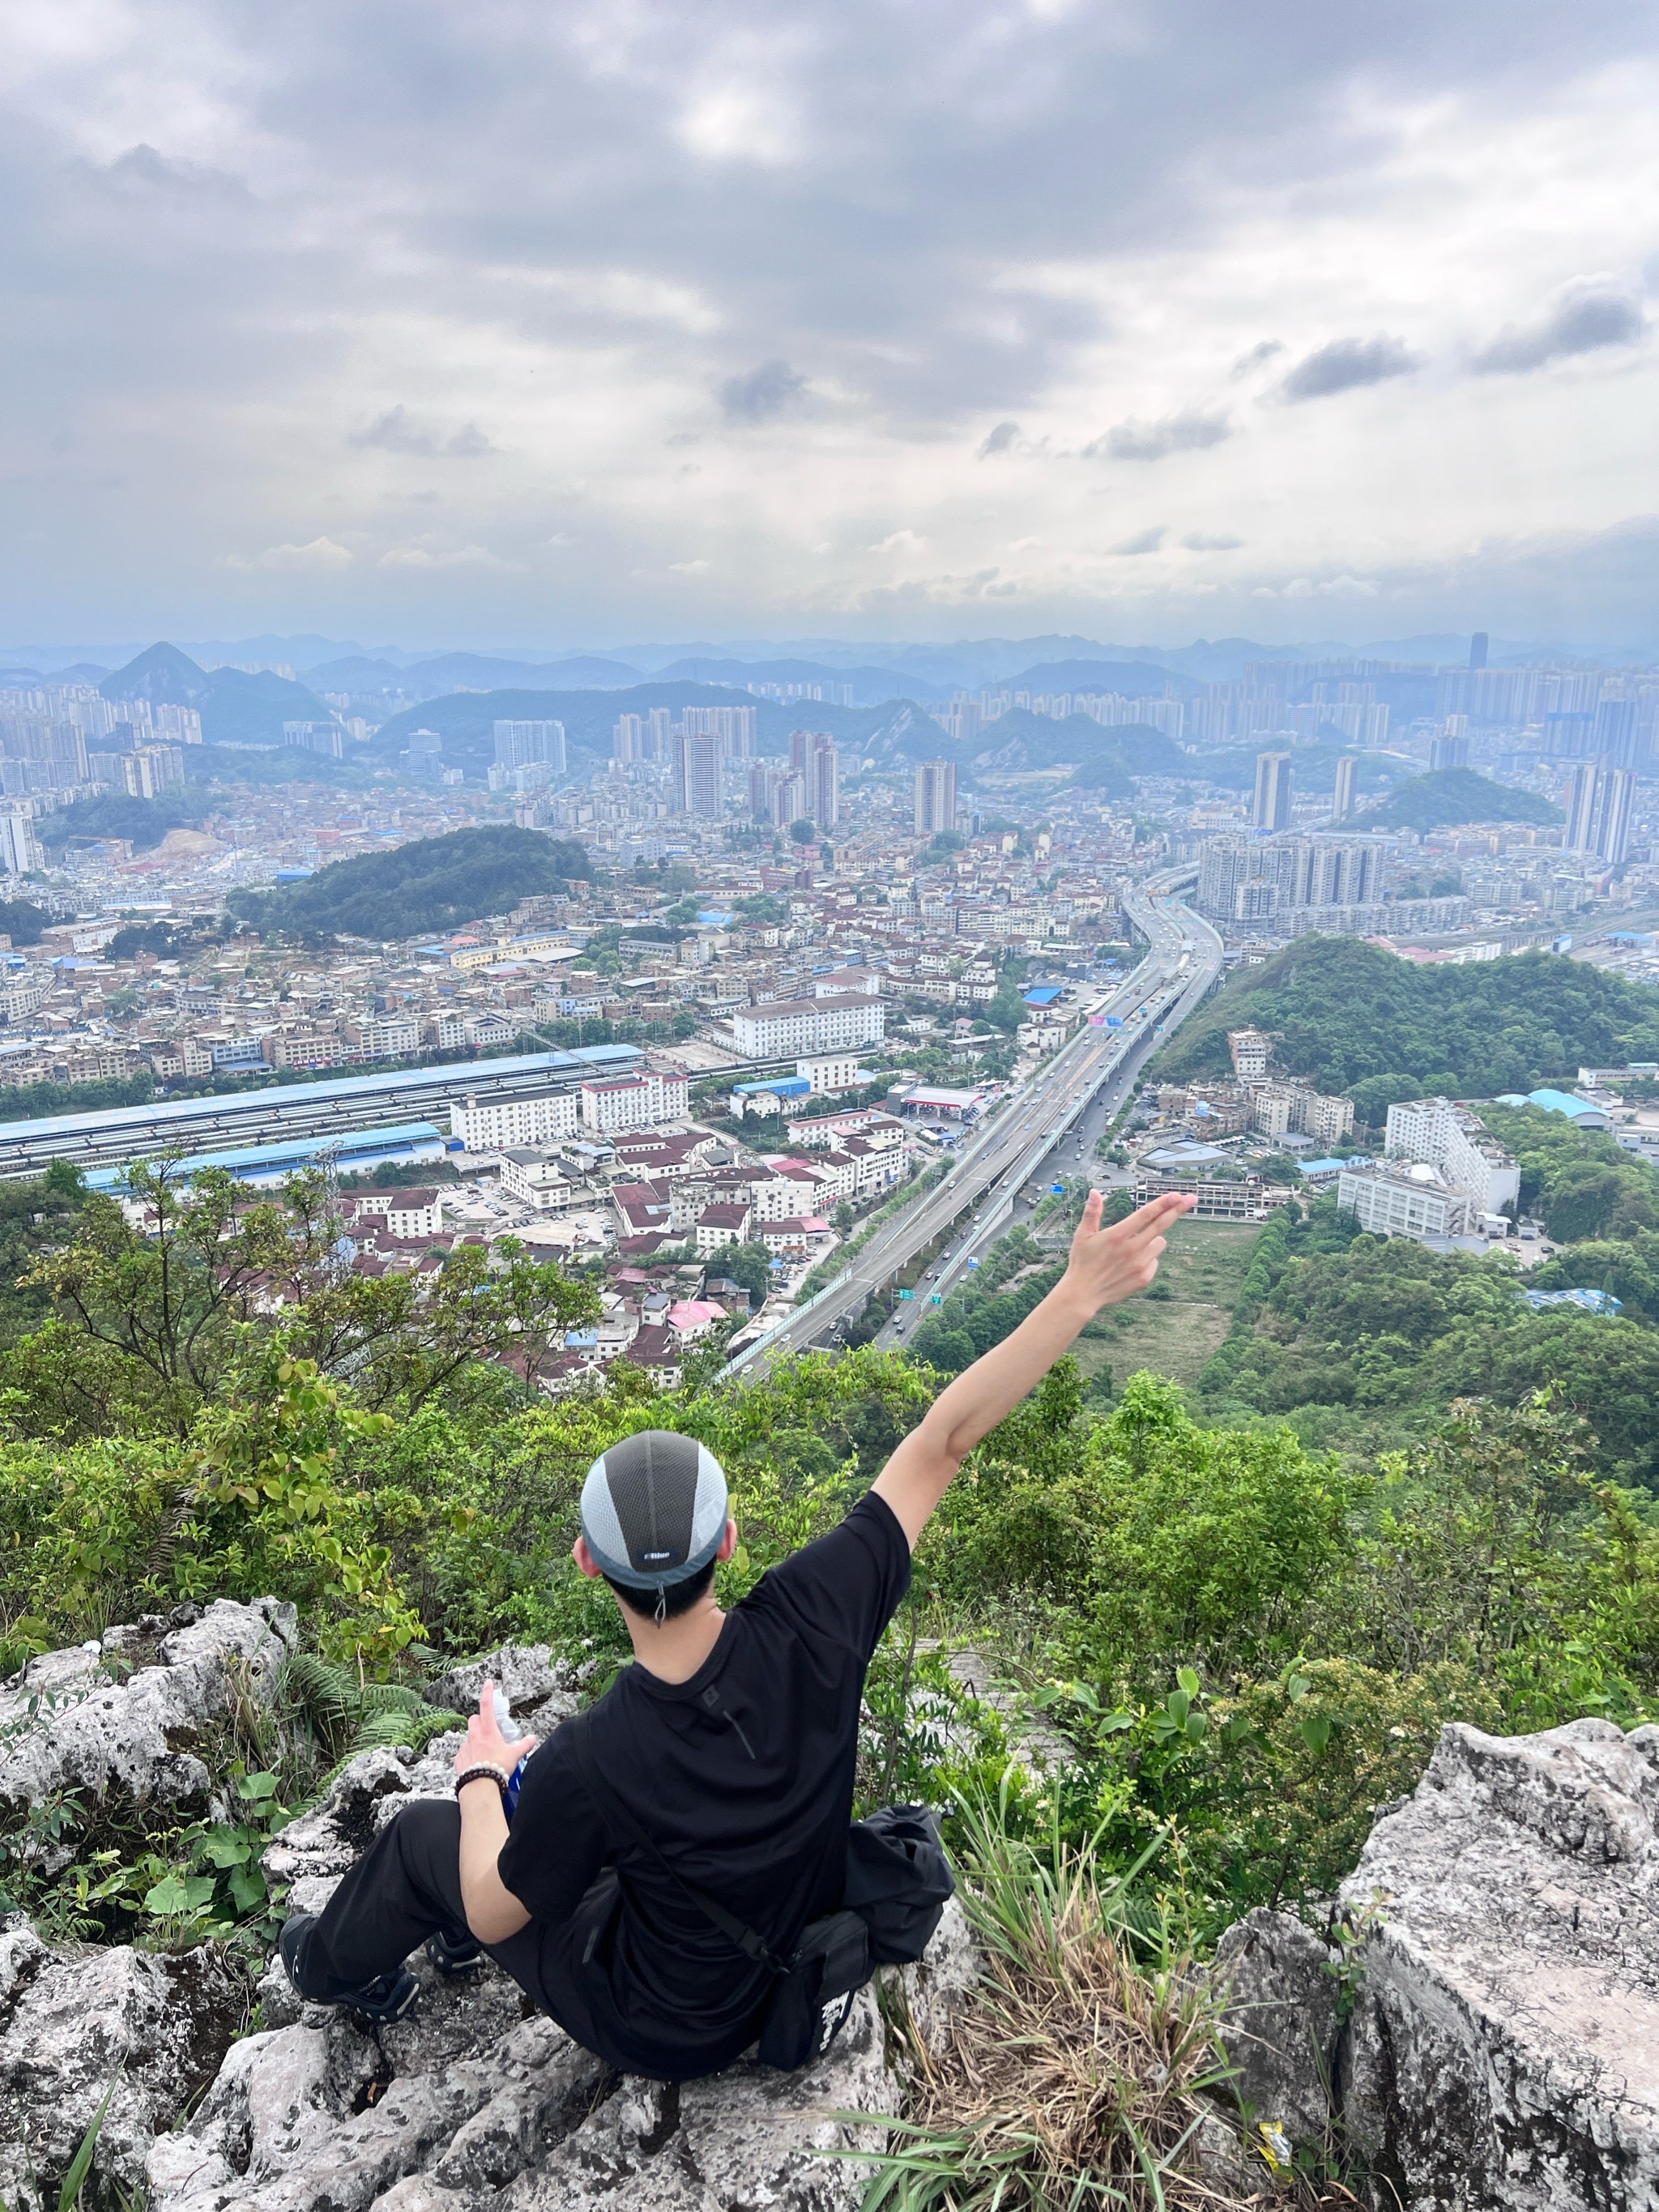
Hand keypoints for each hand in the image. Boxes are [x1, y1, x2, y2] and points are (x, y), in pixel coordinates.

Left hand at [453, 1679, 538, 1779]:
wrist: (480, 1786)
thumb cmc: (497, 1768)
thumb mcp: (515, 1755)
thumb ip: (524, 1745)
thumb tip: (532, 1739)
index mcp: (488, 1730)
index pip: (487, 1705)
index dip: (488, 1692)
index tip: (488, 1683)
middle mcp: (475, 1735)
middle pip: (474, 1719)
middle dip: (479, 1719)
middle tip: (487, 1727)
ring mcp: (465, 1747)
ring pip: (468, 1736)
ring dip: (474, 1738)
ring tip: (484, 1749)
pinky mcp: (459, 1759)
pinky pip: (463, 1753)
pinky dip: (468, 1755)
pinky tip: (475, 1763)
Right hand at [1064, 1189, 1193, 1315]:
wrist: (1084, 1293)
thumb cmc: (1083, 1261)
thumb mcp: (1083, 1235)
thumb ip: (1092, 1212)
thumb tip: (1095, 1192)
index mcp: (1117, 1235)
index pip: (1146, 1214)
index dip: (1163, 1203)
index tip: (1177, 1194)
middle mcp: (1131, 1249)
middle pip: (1161, 1225)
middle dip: (1178, 1209)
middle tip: (1191, 1198)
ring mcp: (1140, 1265)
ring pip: (1160, 1243)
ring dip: (1153, 1239)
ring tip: (1134, 1245)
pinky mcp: (1144, 1278)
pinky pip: (1155, 1261)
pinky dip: (1148, 1258)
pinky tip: (1132, 1262)